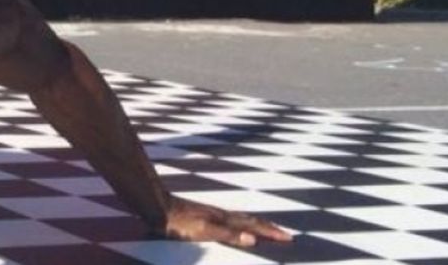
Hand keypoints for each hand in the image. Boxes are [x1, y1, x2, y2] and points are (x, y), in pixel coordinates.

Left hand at [157, 195, 293, 247]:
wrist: (158, 208)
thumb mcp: (204, 231)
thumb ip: (228, 235)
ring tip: (264, 227)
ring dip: (255, 224)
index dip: (271, 232)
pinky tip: (233, 225)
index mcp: (225, 219)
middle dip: (268, 227)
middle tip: (284, 233)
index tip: (289, 237)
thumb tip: (253, 239)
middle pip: (250, 220)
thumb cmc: (179, 223)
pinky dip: (239, 223)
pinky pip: (229, 219)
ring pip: (240, 219)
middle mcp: (221, 215)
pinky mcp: (203, 215)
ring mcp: (212, 214)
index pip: (253, 226)